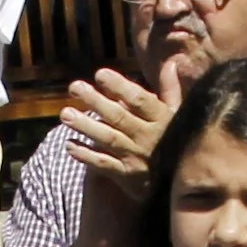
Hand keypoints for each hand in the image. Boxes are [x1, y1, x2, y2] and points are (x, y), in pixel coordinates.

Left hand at [59, 65, 181, 202]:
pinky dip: (86, 156)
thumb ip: (171, 89)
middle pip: (119, 117)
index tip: (100, 74)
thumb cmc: (174, 141)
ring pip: (109, 139)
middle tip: (74, 87)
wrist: (181, 184)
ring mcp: (136, 158)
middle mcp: (148, 137)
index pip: (140, 100)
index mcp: (161, 119)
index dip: (120, 87)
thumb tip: (173, 62)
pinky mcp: (126, 176)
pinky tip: (69, 145)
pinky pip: (104, 164)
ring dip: (86, 126)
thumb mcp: (177, 115)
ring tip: (65, 114)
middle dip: (96, 101)